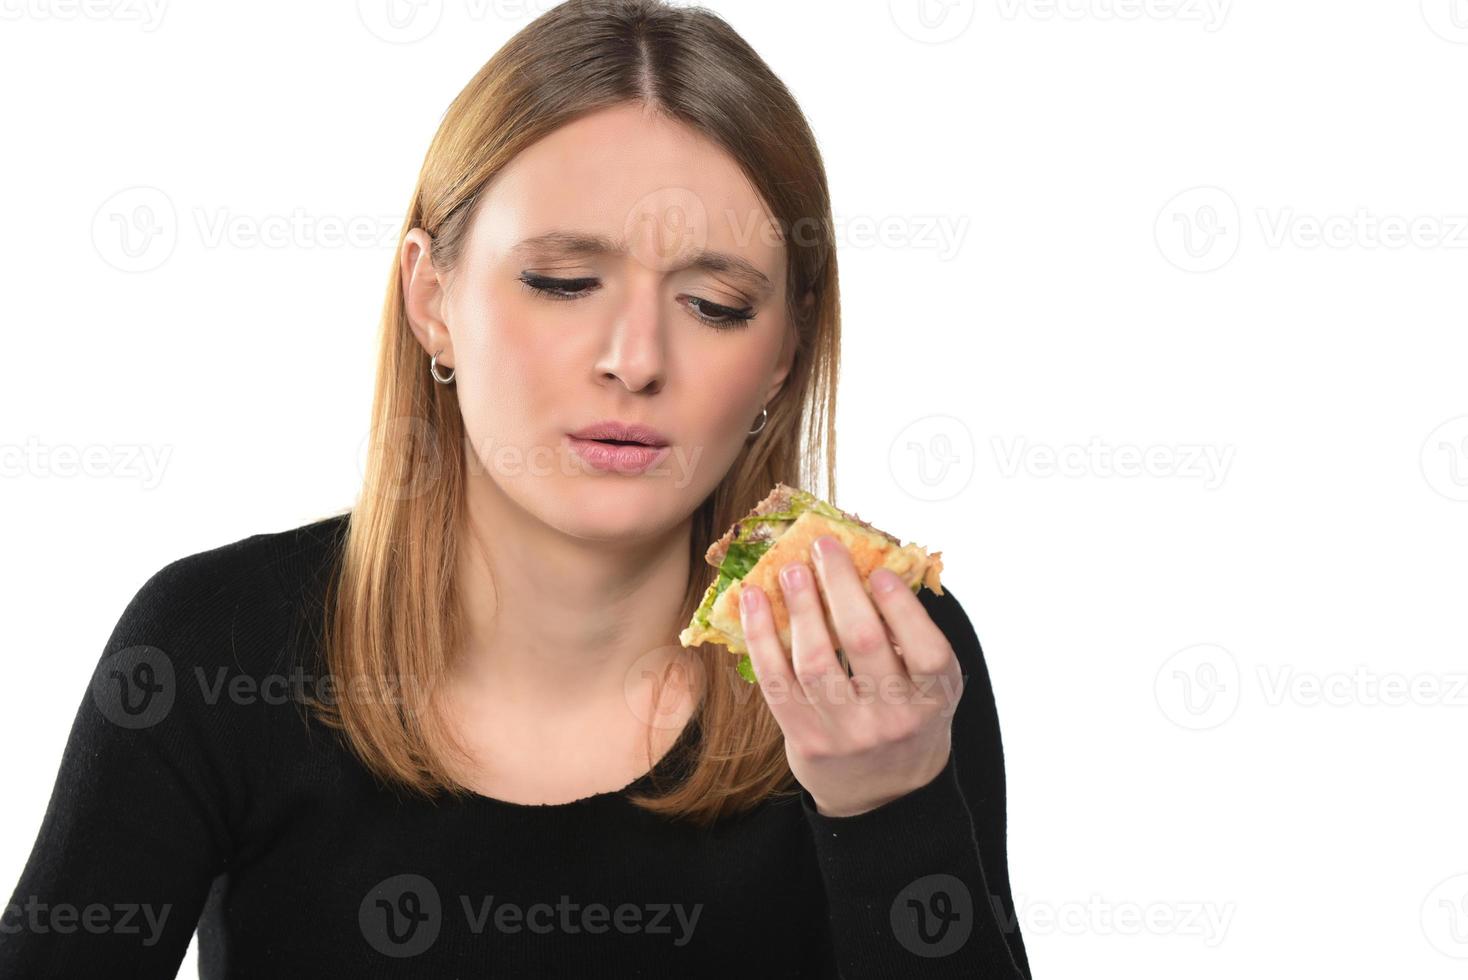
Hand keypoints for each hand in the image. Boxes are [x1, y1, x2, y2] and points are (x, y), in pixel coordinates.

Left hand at [738, 534, 963, 817]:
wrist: (884, 795)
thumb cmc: (908, 718)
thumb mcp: (930, 687)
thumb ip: (911, 636)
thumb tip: (868, 564)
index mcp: (934, 699)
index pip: (926, 652)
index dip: (901, 609)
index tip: (879, 571)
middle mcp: (893, 718)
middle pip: (863, 643)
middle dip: (840, 587)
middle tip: (823, 546)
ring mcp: (845, 732)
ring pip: (815, 661)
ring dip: (799, 608)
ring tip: (790, 569)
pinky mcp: (804, 739)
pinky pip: (775, 681)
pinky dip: (761, 636)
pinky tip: (754, 600)